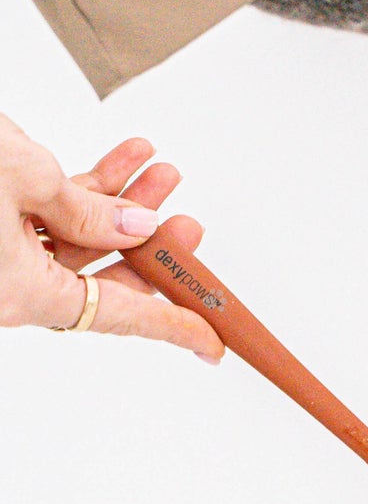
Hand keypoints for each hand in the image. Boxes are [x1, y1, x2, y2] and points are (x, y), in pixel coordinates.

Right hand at [0, 120, 222, 360]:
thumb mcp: (26, 178)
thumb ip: (87, 209)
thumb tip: (135, 226)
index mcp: (16, 292)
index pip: (113, 317)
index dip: (169, 326)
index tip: (211, 343)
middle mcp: (2, 285)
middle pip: (95, 277)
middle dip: (147, 244)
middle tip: (188, 222)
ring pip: (70, 241)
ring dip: (118, 206)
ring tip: (159, 171)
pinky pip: (40, 220)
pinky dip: (79, 191)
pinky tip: (122, 159)